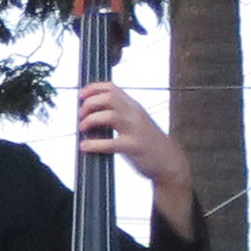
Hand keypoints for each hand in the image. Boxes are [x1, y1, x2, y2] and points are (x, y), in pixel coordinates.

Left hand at [76, 81, 197, 237]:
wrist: (169, 161)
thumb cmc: (149, 143)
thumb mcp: (137, 121)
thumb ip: (121, 114)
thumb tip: (95, 112)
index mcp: (134, 107)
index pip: (112, 88)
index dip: (93, 88)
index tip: (81, 95)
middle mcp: (135, 114)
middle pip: (109, 98)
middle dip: (89, 104)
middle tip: (81, 116)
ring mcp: (135, 130)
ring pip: (109, 115)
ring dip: (90, 120)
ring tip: (84, 128)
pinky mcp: (134, 147)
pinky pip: (110, 143)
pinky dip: (94, 144)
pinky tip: (85, 146)